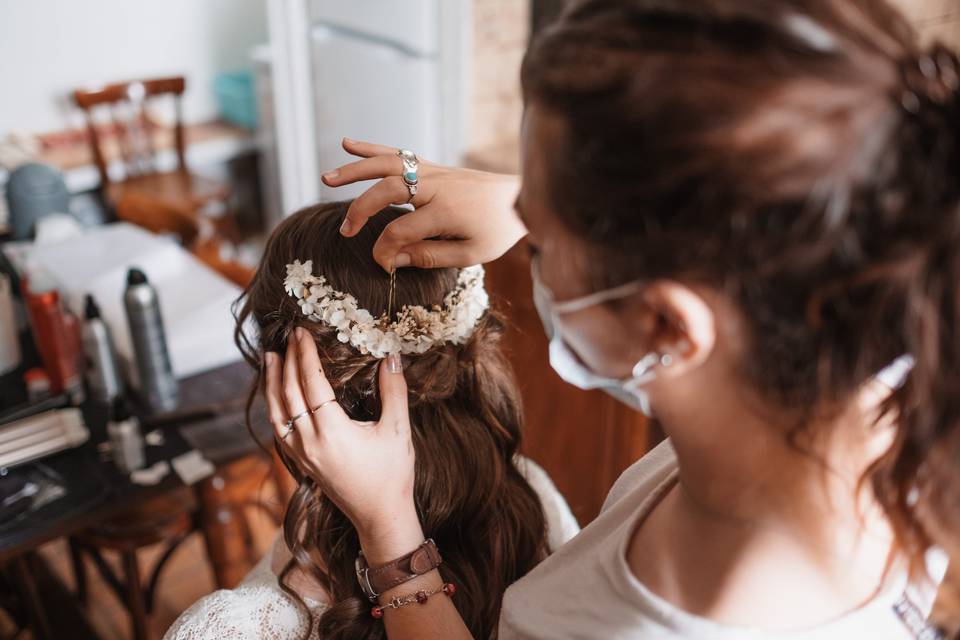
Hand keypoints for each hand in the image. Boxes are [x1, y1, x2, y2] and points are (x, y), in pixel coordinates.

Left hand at [264, 328, 423, 559]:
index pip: (311, 383)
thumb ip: (394, 391)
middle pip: (289, 393)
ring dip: (272, 383)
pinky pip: (278, 429)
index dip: (305, 355)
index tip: (302, 332)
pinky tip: (276, 395)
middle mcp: (310, 442)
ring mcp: (302, 454)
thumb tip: (391, 357)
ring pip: (277, 412)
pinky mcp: (301, 463)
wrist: (380, 516)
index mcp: (332, 431)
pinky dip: (274, 406)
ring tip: (270, 358)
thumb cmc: (392, 474)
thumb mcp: (398, 431)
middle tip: (288, 337)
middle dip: (287, 361)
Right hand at [322, 138, 525, 270]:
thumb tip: (393, 260)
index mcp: (446, 210)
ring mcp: (434, 171)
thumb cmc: (498, 230)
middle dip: (361, 210)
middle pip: (387, 190)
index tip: (383, 265)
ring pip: (388, 164)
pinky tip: (348, 144)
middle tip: (345, 231)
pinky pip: (399, 154)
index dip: (386, 251)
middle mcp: (436, 186)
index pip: (401, 231)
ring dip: (355, 169)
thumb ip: (431, 256)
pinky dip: (372, 149)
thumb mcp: (472, 254)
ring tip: (327, 178)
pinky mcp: (433, 166)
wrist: (521, 199)